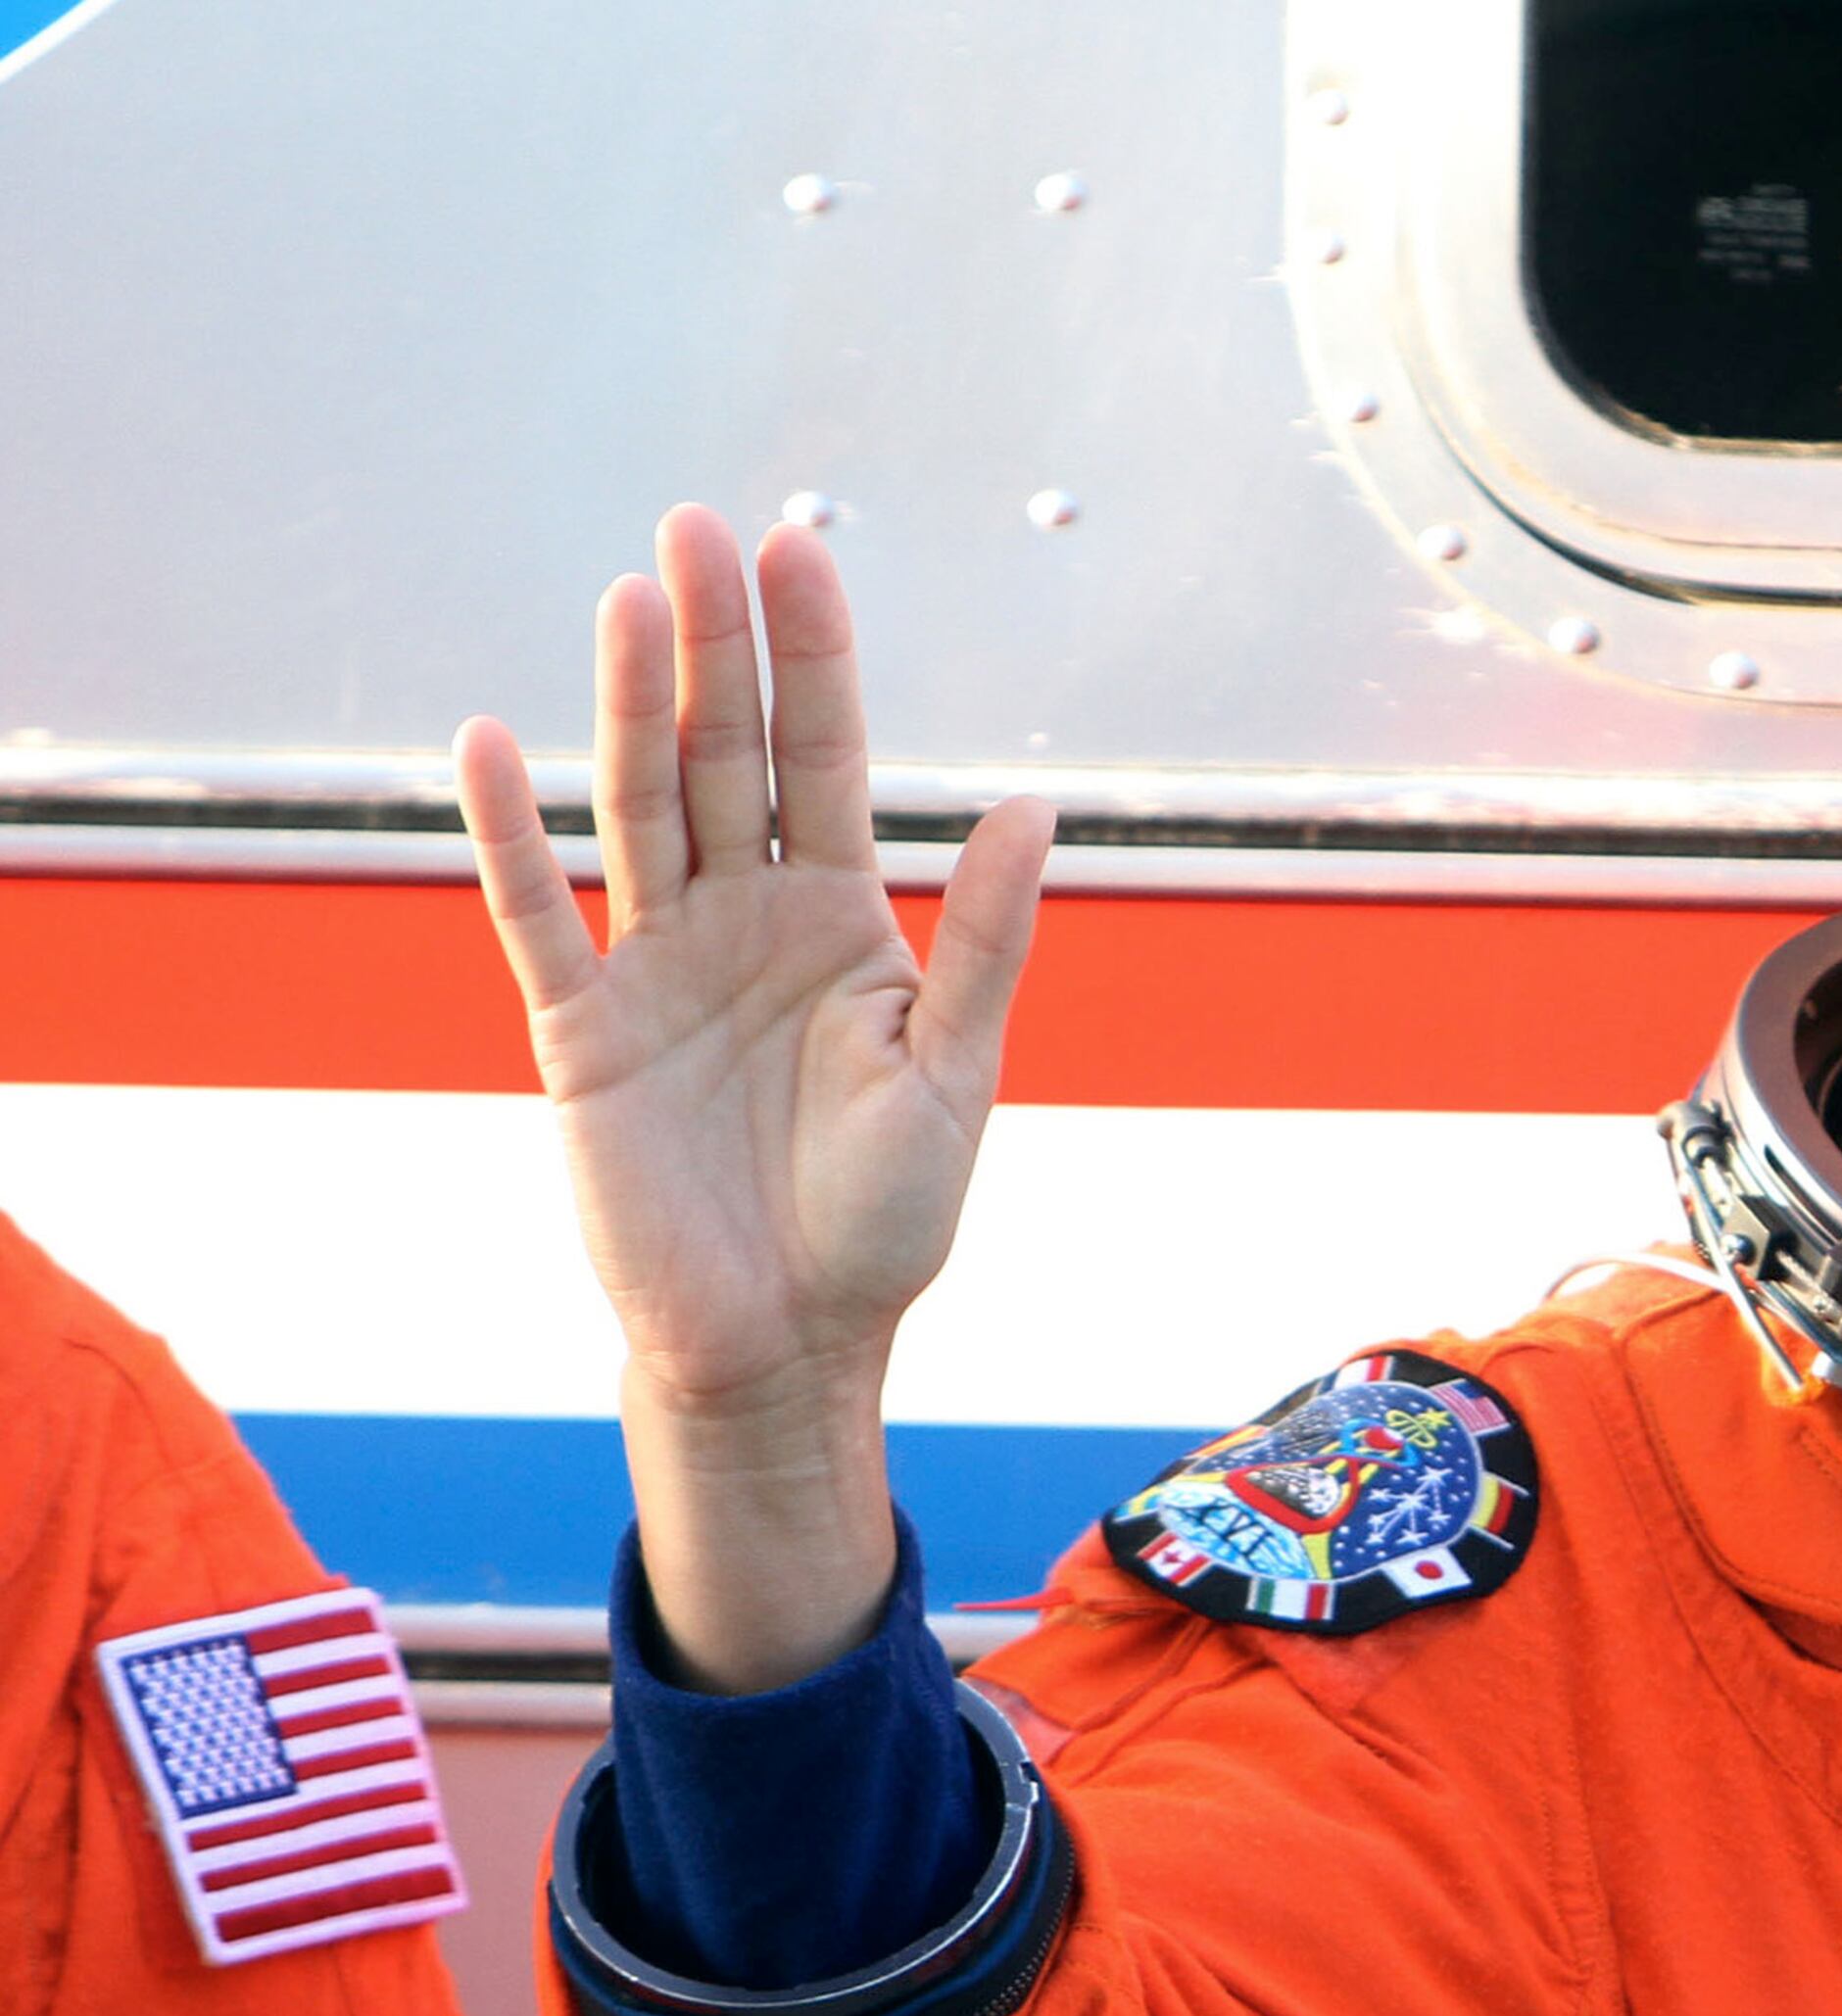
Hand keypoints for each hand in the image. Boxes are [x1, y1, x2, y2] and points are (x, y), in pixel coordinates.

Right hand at [454, 505, 1053, 1687]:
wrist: (787, 1344)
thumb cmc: (882, 1221)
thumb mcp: (953, 1077)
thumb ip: (979, 943)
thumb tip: (1031, 809)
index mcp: (841, 923)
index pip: (823, 761)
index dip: (811, 660)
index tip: (796, 553)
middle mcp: (745, 922)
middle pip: (725, 759)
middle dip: (717, 647)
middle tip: (698, 528)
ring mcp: (658, 967)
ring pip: (640, 809)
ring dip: (631, 707)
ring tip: (630, 599)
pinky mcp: (583, 1033)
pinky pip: (539, 917)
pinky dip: (513, 835)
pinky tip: (491, 743)